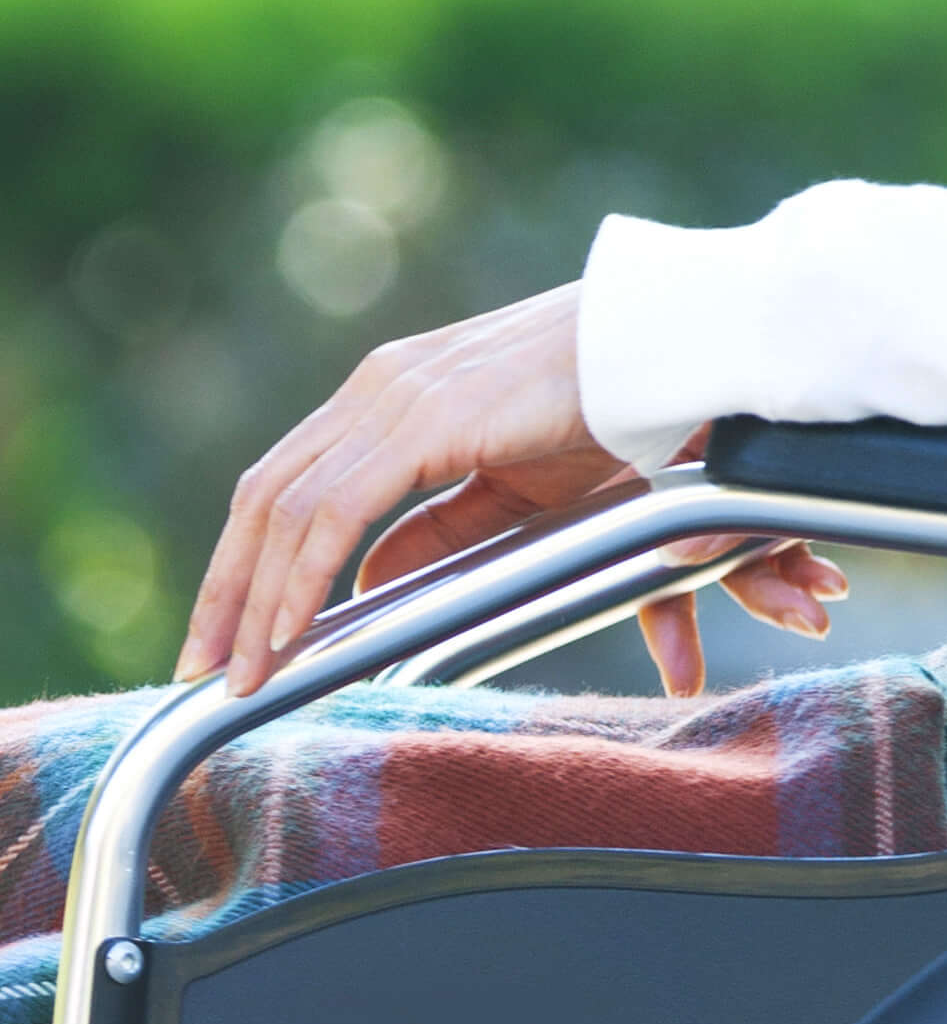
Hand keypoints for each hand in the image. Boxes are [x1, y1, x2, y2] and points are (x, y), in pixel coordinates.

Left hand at [183, 284, 841, 700]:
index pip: (289, 480)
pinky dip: (298, 580)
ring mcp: (396, 395)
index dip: (247, 560)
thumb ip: (442, 531)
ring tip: (236, 671)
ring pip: (285, 509)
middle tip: (201, 666)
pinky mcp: (423, 420)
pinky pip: (333, 515)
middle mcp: (380, 385)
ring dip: (250, 599)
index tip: (227, 633)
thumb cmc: (609, 412)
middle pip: (266, 495)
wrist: (668, 351)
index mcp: (394, 391)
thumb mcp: (512, 486)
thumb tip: (372, 586)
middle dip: (224, 587)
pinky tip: (287, 634)